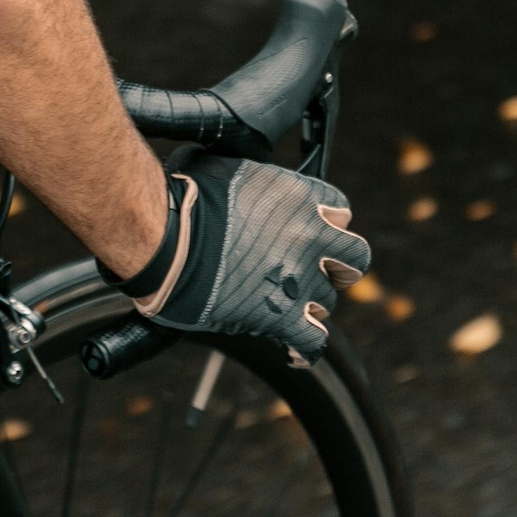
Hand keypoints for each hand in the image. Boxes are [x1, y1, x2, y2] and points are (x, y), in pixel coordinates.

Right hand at [113, 148, 370, 366]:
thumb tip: (246, 175)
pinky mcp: (279, 317)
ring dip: (308, 304)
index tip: (312, 227)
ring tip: (279, 304)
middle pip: (354, 258)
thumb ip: (254, 177)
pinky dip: (305, 348)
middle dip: (338, 266)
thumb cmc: (181, 197)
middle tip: (314, 271)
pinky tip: (294, 351)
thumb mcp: (224, 164)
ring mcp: (297, 279)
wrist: (161, 239)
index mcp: (297, 196)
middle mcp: (307, 236)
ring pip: (328, 301)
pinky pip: (313, 341)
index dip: (328, 221)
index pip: (341, 209)